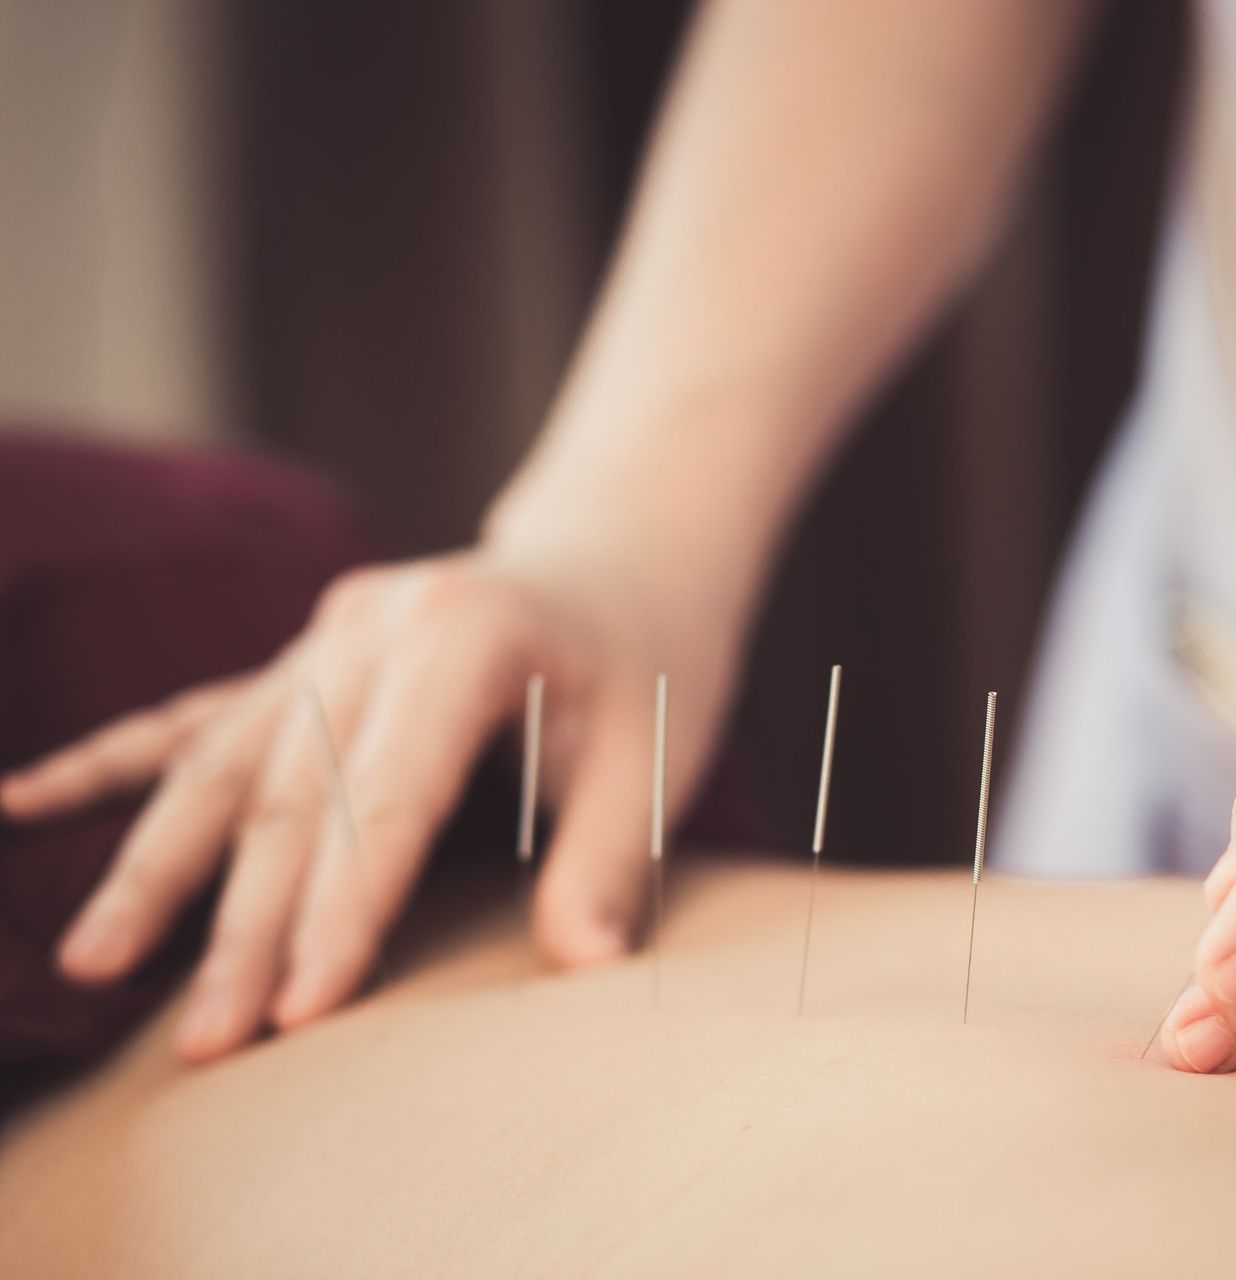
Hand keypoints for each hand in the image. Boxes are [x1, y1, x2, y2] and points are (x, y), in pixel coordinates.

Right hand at [0, 544, 738, 1061]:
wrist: (622, 560)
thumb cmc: (647, 662)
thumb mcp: (655, 753)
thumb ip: (612, 856)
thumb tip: (584, 963)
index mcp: (465, 636)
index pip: (389, 794)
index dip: (347, 907)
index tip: (306, 1011)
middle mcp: (373, 627)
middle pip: (295, 792)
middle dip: (250, 925)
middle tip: (208, 1042)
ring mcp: (326, 634)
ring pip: (225, 761)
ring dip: (162, 866)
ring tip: (92, 963)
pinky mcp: (302, 655)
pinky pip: (196, 714)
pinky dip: (112, 763)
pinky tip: (22, 803)